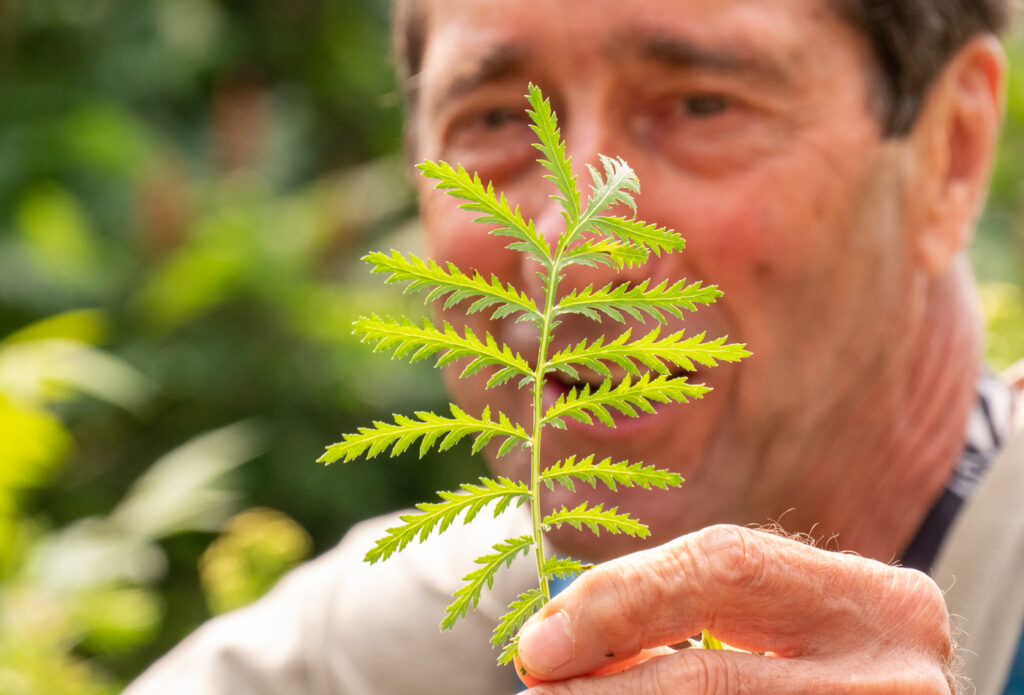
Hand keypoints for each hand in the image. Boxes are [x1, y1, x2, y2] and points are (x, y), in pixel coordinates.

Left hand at [516, 525, 955, 692]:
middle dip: (610, 683)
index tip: (541, 640)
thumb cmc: (831, 667)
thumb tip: (561, 637)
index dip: (620, 599)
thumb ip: (696, 609)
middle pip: (714, 674)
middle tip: (538, 683)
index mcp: (882, 604)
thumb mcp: (791, 626)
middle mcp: (896, 676)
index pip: (724, 569)